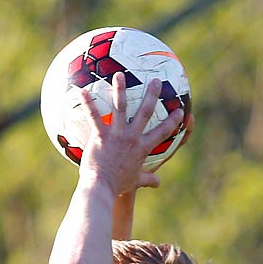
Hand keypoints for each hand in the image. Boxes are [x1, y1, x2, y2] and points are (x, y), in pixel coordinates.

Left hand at [74, 72, 185, 192]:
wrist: (102, 188)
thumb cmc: (117, 186)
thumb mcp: (135, 182)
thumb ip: (147, 179)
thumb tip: (157, 183)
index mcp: (142, 148)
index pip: (162, 132)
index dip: (173, 121)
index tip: (180, 111)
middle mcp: (132, 138)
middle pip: (145, 113)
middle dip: (152, 95)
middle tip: (157, 81)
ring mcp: (116, 135)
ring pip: (120, 108)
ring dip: (120, 90)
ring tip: (119, 75)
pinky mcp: (100, 136)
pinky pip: (94, 116)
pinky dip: (88, 103)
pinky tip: (82, 90)